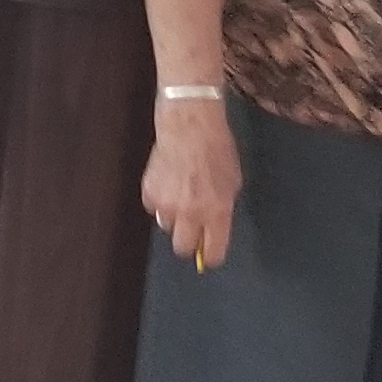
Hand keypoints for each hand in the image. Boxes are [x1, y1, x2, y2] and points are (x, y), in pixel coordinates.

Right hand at [142, 98, 242, 269]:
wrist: (189, 126)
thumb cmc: (217, 149)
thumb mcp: (232, 182)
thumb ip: (222, 209)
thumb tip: (215, 227)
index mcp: (216, 212)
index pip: (212, 252)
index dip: (211, 255)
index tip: (209, 254)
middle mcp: (190, 213)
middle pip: (182, 248)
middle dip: (188, 241)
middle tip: (192, 229)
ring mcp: (166, 204)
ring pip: (167, 226)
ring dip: (174, 217)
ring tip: (180, 195)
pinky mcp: (149, 193)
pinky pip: (154, 208)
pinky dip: (160, 201)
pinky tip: (168, 183)